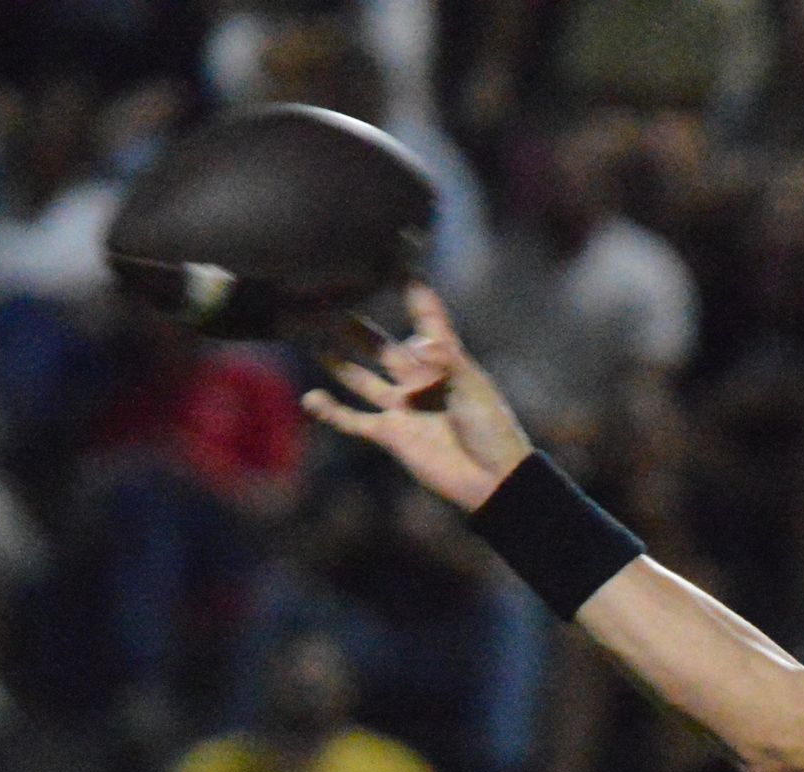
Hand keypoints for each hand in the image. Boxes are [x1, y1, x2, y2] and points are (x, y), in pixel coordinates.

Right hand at [300, 284, 533, 513]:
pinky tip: (311, 399)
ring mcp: (402, 406)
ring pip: (360, 376)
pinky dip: (332, 412)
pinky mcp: (391, 433)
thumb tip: (420, 341)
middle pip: (380, 345)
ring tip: (310, 335)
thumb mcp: (474, 390)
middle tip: (326, 300)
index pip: (426, 317)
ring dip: (337, 359)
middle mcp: (418, 379)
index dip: (412, 290)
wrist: (493, 481)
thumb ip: (446, 362)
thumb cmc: (493, 431)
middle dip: (355, 325)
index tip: (396, 257)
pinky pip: (354, 420)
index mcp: (445, 361)